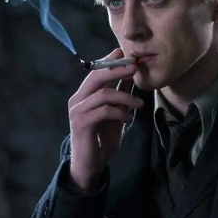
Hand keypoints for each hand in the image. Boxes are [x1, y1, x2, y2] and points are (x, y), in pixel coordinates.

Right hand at [68, 48, 141, 189]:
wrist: (90, 164)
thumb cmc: (101, 139)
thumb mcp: (115, 113)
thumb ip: (120, 95)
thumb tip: (131, 76)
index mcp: (84, 95)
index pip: (96, 71)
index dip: (110, 61)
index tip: (126, 53)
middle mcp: (77, 100)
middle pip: (96, 76)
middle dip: (117, 69)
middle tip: (135, 67)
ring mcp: (77, 111)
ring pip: (103, 94)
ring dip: (125, 97)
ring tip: (139, 104)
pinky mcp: (82, 124)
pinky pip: (104, 111)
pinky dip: (120, 113)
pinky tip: (129, 119)